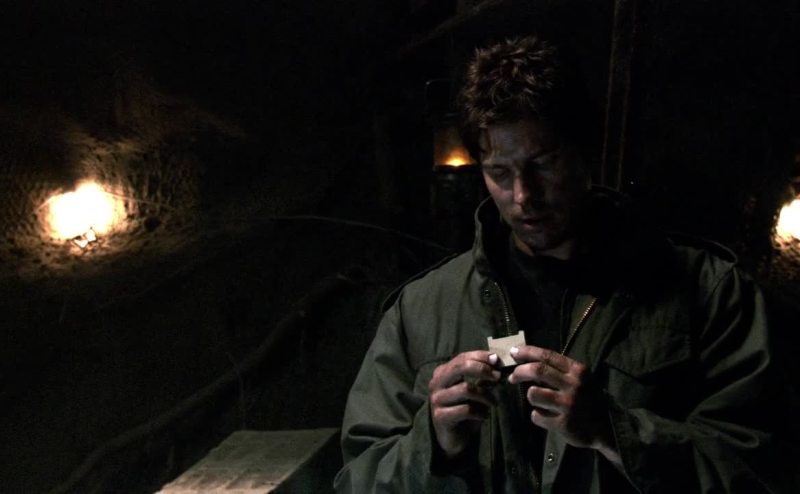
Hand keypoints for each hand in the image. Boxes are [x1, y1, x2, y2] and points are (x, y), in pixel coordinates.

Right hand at [429, 351, 500, 457]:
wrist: (451, 439)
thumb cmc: (463, 412)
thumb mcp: (474, 393)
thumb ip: (482, 379)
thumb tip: (497, 365)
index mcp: (442, 373)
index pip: (462, 358)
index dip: (481, 357)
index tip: (497, 361)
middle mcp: (436, 383)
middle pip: (460, 367)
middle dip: (482, 369)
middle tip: (497, 377)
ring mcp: (437, 400)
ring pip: (466, 389)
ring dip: (485, 395)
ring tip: (494, 403)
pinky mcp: (440, 416)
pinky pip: (466, 410)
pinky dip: (480, 412)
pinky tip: (484, 416)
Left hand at [509, 345, 620, 464]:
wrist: (607, 428)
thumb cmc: (589, 399)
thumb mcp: (581, 379)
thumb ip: (560, 371)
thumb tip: (527, 361)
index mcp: (578, 371)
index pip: (547, 356)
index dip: (527, 352)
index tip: (514, 352)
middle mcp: (574, 385)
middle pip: (537, 370)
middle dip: (520, 372)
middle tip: (512, 377)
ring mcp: (568, 405)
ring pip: (533, 394)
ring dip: (531, 397)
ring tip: (539, 402)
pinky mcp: (563, 424)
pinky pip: (537, 416)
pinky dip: (538, 416)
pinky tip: (547, 418)